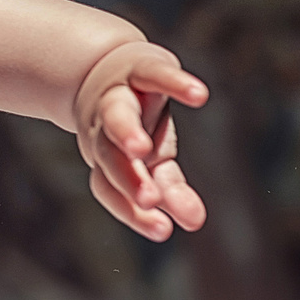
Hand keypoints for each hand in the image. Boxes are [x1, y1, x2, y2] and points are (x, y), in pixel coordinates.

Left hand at [71, 42, 208, 241]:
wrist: (101, 68)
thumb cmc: (131, 127)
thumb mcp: (149, 161)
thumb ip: (169, 190)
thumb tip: (195, 223)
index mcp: (107, 158)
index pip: (111, 188)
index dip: (132, 211)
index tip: (164, 232)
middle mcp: (104, 131)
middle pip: (108, 156)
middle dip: (127, 178)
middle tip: (149, 199)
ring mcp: (118, 96)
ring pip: (115, 115)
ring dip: (126, 132)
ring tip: (142, 149)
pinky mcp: (139, 67)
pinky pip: (154, 74)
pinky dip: (174, 83)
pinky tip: (198, 95)